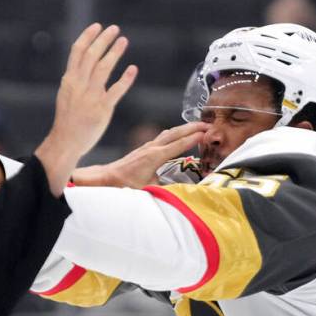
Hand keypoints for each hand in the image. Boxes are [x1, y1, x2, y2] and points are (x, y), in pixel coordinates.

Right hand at [35, 23, 136, 195]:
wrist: (66, 141)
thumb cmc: (68, 118)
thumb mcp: (67, 93)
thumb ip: (76, 78)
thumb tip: (84, 62)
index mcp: (69, 80)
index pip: (77, 52)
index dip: (88, 37)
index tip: (98, 26)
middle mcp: (79, 85)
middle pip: (91, 56)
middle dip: (103, 40)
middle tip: (115, 28)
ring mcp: (90, 97)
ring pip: (103, 68)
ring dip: (114, 52)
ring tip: (123, 40)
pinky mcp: (102, 109)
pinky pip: (115, 91)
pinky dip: (125, 79)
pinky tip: (133, 68)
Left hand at [73, 122, 207, 187]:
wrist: (106, 178)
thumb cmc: (125, 185)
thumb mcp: (147, 190)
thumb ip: (165, 189)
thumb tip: (182, 192)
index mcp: (154, 157)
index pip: (178, 144)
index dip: (193, 138)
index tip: (207, 133)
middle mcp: (152, 148)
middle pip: (176, 133)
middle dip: (192, 127)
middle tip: (209, 124)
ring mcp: (148, 147)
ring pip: (170, 133)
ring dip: (185, 128)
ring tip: (199, 126)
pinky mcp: (145, 149)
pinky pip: (164, 137)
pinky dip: (176, 133)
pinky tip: (179, 134)